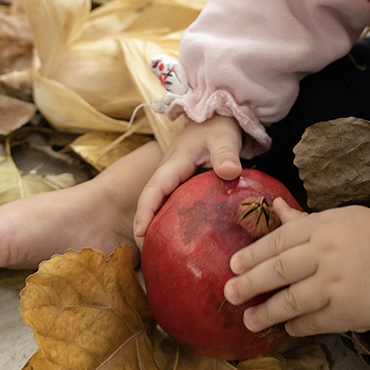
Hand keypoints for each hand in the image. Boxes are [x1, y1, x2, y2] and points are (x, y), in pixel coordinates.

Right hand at [133, 115, 242, 242]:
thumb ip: (226, 155)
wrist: (216, 115)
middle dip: (144, 225)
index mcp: (174, 163)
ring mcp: (173, 179)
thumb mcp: (224, 138)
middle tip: (147, 253)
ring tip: (158, 252)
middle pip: (150, 201)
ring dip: (155, 225)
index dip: (145, 210)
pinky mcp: (180, 183)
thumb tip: (230, 172)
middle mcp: (168, 173)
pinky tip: (178, 237)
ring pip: (159, 203)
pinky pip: (170, 203)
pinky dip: (169, 219)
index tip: (140, 232)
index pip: (154, 188)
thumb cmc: (218, 126)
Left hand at [223, 199, 369, 335]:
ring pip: (291, 301)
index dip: (252, 254)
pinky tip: (285, 327)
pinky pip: (313, 322)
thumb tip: (274, 207)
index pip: (278, 241)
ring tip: (248, 320)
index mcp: (323, 228)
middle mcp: (326, 255)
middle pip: (278, 270)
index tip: (233, 265)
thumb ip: (304, 220)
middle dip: (249, 283)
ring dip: (266, 312)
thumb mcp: (341, 218)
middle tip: (229, 293)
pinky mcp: (348, 313)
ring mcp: (336, 285)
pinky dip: (296, 325)